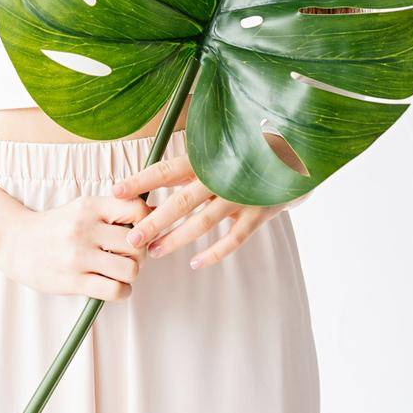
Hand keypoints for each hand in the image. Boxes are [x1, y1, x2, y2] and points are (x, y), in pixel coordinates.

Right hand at [0, 191, 152, 299]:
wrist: (16, 243)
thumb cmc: (56, 227)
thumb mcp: (81, 208)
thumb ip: (113, 209)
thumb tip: (153, 212)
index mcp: (90, 206)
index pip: (136, 209)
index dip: (146, 222)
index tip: (139, 231)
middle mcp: (85, 228)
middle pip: (137, 243)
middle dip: (140, 253)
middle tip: (129, 256)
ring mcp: (79, 256)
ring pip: (131, 269)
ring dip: (131, 274)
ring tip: (121, 272)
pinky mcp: (74, 281)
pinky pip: (115, 290)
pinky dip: (122, 291)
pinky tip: (114, 286)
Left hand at [112, 153, 288, 271]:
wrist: (296, 153)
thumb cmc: (246, 150)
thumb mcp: (218, 149)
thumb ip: (191, 163)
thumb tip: (152, 175)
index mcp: (207, 157)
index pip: (167, 169)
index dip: (142, 180)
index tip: (116, 191)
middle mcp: (222, 176)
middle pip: (181, 202)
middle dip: (154, 222)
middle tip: (132, 239)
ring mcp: (242, 196)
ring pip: (204, 223)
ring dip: (177, 239)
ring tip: (153, 252)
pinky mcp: (260, 212)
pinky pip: (234, 239)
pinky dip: (215, 252)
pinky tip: (195, 263)